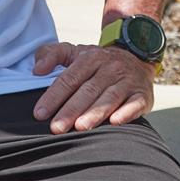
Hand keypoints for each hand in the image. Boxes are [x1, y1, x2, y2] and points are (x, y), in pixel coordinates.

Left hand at [33, 41, 155, 132]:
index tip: (40, 113)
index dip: (54, 95)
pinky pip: (136, 103)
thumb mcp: (75, 52)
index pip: (70, 78)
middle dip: (72, 109)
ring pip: (110, 97)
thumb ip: (51, 54)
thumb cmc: (98, 64)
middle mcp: (111, 67)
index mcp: (92, 57)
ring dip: (96, 112)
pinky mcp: (143, 94)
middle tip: (56, 128)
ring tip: (81, 127)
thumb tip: (37, 69)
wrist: (137, 59)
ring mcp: (128, 81)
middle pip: (89, 90)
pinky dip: (127, 112)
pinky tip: (115, 122)